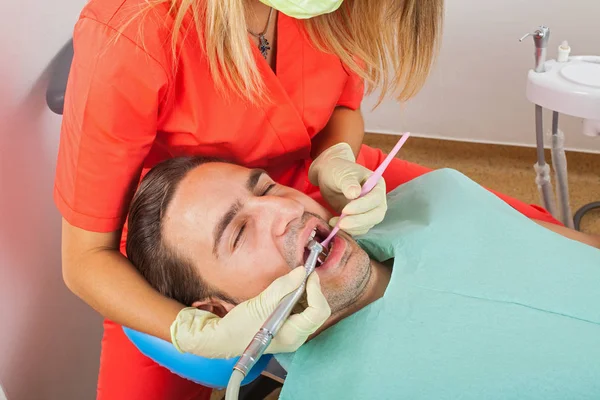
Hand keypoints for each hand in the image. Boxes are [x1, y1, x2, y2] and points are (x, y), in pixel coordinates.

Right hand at [170, 267, 330, 358]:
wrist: (222, 338)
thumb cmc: (238, 325)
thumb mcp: (260, 303)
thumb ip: (283, 287)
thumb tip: (302, 272)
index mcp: (292, 336)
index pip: (317, 312)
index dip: (316, 291)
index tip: (309, 274)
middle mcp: (297, 338)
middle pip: (318, 311)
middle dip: (313, 290)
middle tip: (304, 274)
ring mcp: (293, 334)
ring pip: (312, 309)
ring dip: (307, 292)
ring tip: (294, 281)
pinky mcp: (288, 328)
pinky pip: (303, 310)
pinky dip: (300, 297)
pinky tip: (289, 290)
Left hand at [308, 142, 386, 235]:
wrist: (329, 176)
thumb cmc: (338, 170)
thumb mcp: (342, 173)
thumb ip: (348, 182)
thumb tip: (355, 193)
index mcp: (377, 185)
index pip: (375, 199)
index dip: (362, 206)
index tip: (345, 210)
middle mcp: (377, 199)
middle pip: (376, 215)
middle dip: (359, 221)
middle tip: (341, 224)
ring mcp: (370, 210)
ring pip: (368, 224)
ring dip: (353, 228)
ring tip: (334, 223)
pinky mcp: (360, 219)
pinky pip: (359, 229)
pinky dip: (349, 230)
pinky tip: (335, 225)